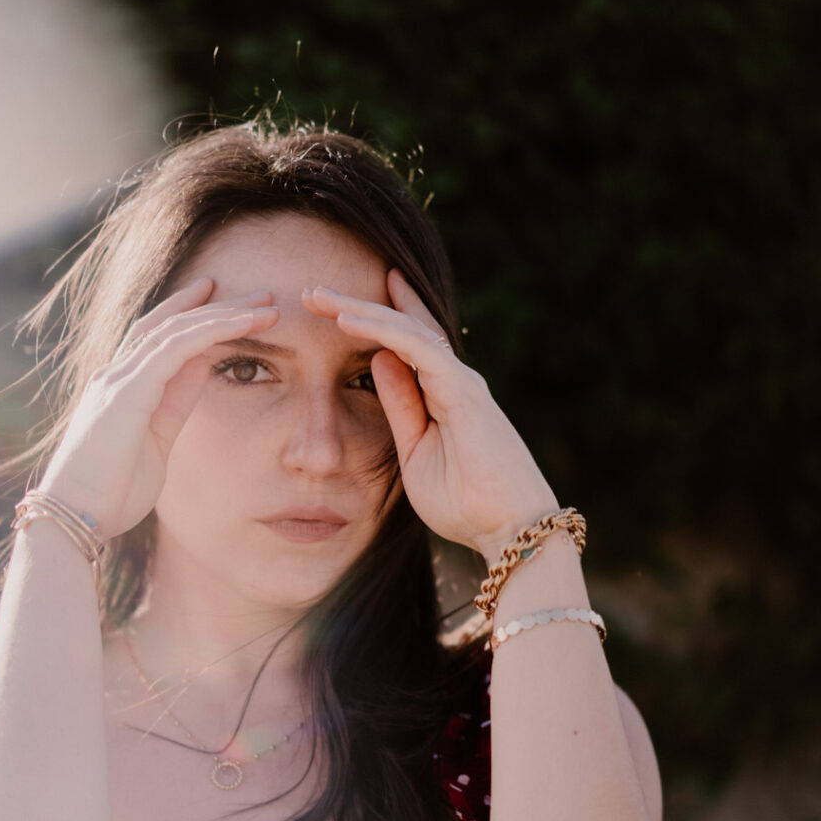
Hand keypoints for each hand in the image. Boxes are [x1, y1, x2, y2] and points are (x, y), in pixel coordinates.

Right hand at [37, 278, 278, 538]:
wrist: (75, 517)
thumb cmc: (111, 494)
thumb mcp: (156, 443)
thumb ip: (175, 404)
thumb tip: (202, 370)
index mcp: (120, 389)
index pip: (158, 338)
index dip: (193, 316)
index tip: (228, 302)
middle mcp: (115, 375)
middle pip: (169, 324)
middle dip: (216, 306)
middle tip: (261, 294)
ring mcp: (119, 379)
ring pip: (177, 328)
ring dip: (225, 313)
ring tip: (266, 304)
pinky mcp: (128, 390)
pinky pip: (178, 347)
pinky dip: (214, 330)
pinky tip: (245, 324)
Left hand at [302, 270, 558, 563]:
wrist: (505, 530)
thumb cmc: (464, 502)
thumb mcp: (413, 451)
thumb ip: (398, 406)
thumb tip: (377, 363)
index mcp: (441, 395)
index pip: (404, 344)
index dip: (375, 318)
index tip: (335, 304)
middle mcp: (452, 380)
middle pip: (401, 329)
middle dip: (358, 306)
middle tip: (315, 290)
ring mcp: (459, 382)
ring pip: (406, 329)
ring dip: (361, 309)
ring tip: (320, 295)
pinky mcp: (462, 391)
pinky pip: (417, 348)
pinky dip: (382, 330)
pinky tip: (348, 319)